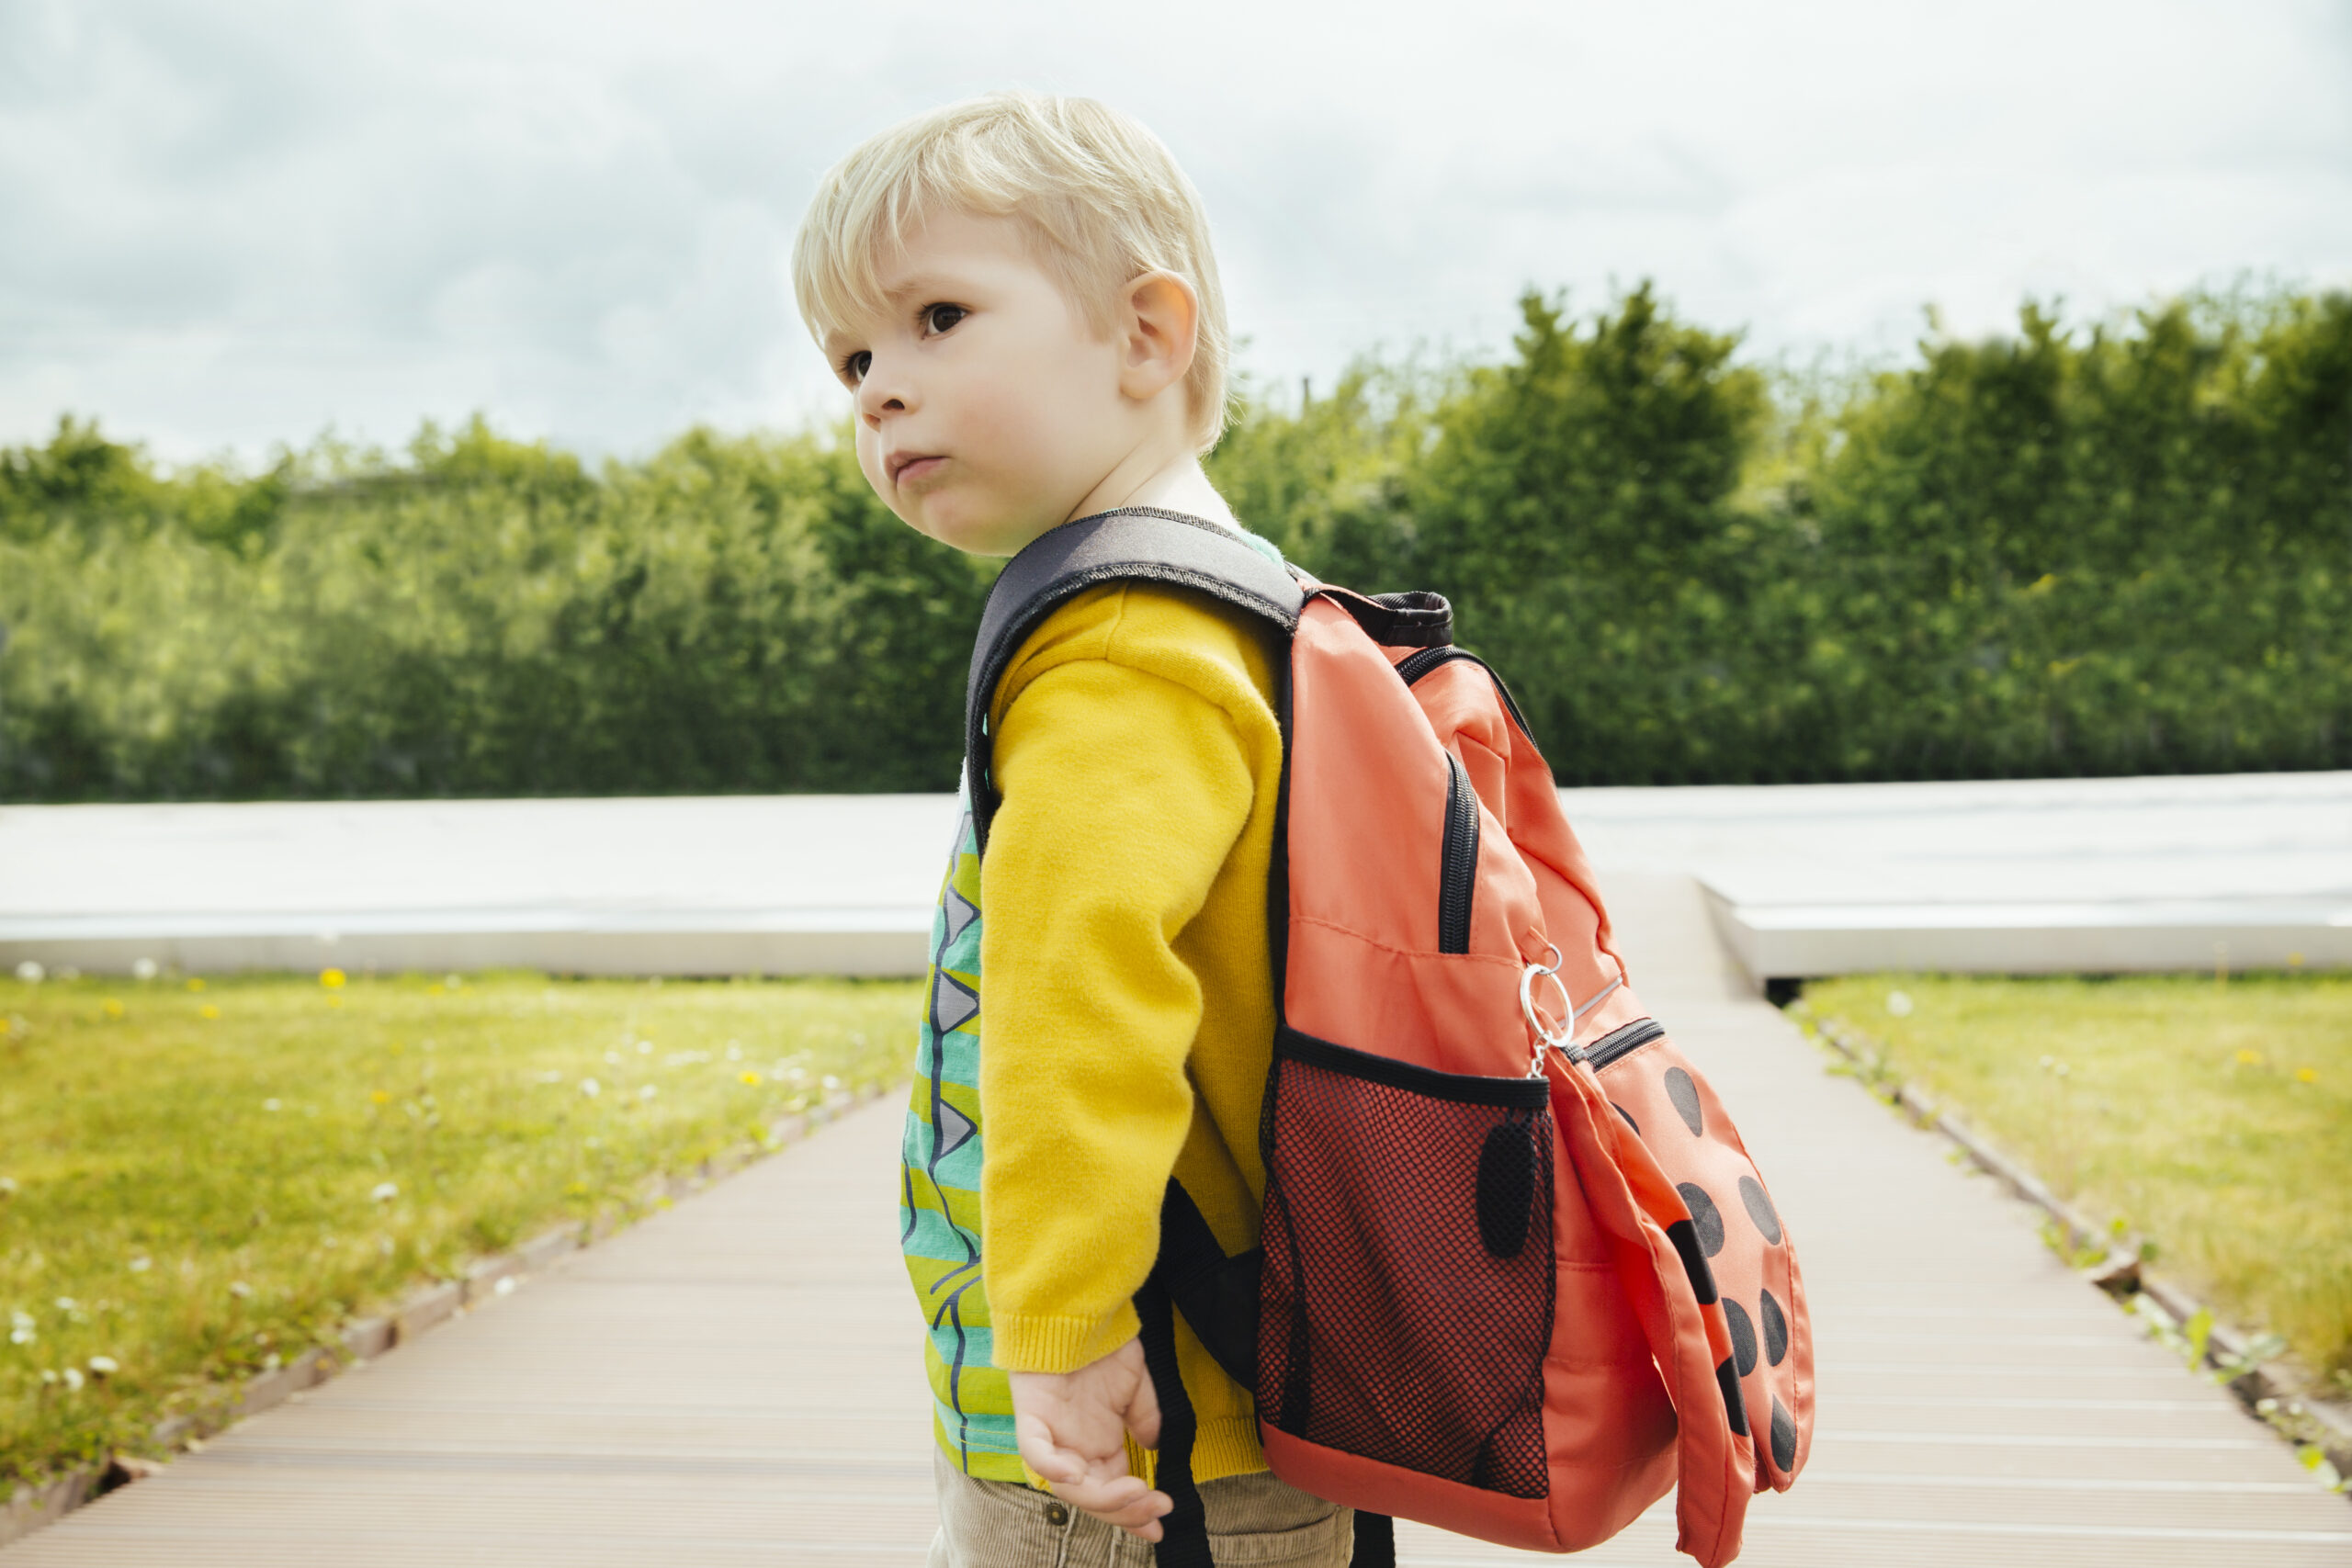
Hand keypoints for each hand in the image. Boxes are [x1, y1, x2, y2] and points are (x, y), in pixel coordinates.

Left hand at [1009, 1337, 1172, 1540]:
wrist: (1079, 1306)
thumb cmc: (1104, 1344)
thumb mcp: (1136, 1386)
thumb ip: (1145, 1419)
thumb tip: (1157, 1448)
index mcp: (1097, 1444)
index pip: (1113, 1490)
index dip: (1134, 1510)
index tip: (1162, 1520)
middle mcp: (1072, 1446)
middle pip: (1092, 1496)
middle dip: (1125, 1510)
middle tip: (1157, 1506)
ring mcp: (1051, 1434)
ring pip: (1068, 1484)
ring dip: (1102, 1496)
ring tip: (1136, 1491)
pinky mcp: (1031, 1415)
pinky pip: (1035, 1451)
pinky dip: (1053, 1467)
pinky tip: (1075, 1474)